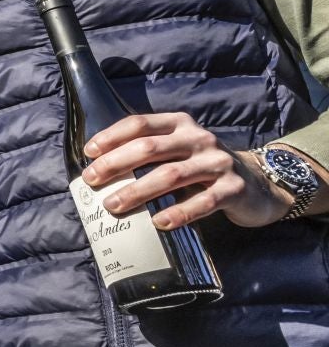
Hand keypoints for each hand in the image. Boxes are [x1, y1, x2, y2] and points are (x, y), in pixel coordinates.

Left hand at [84, 112, 295, 229]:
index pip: (140, 123)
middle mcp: (199, 138)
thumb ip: (150, 153)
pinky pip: (203, 201)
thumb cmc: (202, 168)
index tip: (89, 153)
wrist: (258, 184)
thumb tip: (101, 170)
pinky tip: (158, 223)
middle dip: (115, 164)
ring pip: (171, 175)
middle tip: (92, 181)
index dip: (111, 136)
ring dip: (138, 191)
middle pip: (149, 147)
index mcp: (180, 124)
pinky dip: (178, 213)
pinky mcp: (234, 189)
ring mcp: (218, 162)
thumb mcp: (179, 151)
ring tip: (113, 206)